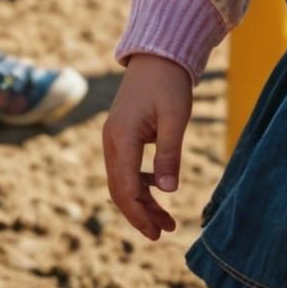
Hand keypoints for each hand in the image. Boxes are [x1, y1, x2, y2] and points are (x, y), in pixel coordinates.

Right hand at [103, 54, 193, 240]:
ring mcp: (114, 138)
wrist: (158, 54)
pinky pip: (127, 167)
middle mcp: (112, 141)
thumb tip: (168, 191)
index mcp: (121, 138)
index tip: (157, 232)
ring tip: (166, 219)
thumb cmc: (169, 83)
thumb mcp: (174, 117)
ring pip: (123, 180)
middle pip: (121, 189)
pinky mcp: (122, 134)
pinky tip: (159, 190)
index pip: (126, 188)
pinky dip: (141, 183)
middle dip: (140, 214)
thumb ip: (169, 153)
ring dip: (142, 201)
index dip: (140, 214)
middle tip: (162, 233)